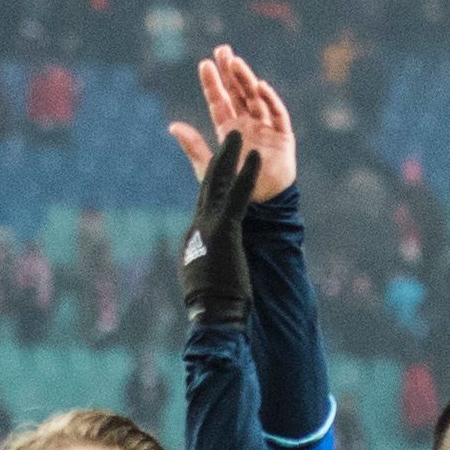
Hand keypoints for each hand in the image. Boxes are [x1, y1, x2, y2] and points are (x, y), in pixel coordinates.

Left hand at [168, 44, 297, 197]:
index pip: (219, 101)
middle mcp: (247, 125)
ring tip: (237, 63)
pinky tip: (260, 86)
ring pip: (256, 98)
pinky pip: (278, 114)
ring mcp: (266, 129)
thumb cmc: (234, 190)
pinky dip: (270, 100)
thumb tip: (172, 126)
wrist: (261, 208)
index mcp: (229, 130)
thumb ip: (193, 146)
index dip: (212, 83)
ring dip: (247, 80)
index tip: (204, 64)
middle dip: (231, 72)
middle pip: (238, 93)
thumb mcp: (209, 167)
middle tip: (223, 50)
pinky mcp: (283, 138)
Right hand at [182, 129, 264, 325]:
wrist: (212, 316)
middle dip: (216, 161)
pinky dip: (245, 175)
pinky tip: (255, 157)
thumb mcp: (207, 282)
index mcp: (194, 239)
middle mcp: (198, 227)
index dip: (212, 188)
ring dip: (228, 156)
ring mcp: (209, 227)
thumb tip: (207, 268)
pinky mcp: (224, 230)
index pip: (204, 207)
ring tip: (237, 133)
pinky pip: (237, 196)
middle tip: (226, 139)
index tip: (219, 170)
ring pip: (217, 183)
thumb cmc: (214, 308)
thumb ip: (206, 267)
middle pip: (206, 186)